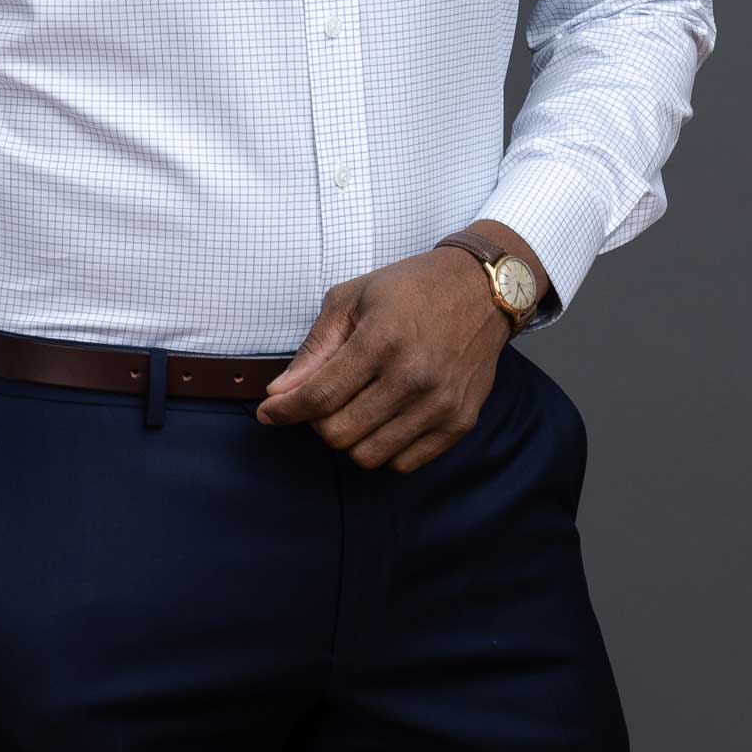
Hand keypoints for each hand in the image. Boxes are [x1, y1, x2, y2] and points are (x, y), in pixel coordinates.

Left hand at [254, 249, 516, 471]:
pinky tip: (384, 419)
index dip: (284, 411)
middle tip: (323, 399)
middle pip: (339, 433)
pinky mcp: (460, 422)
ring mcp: (440, 404)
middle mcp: (413, 377)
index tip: (268, 412)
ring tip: (355, 407)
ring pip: (368, 455)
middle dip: (317, 421)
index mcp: (382, 340)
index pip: (320, 397)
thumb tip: (280, 393)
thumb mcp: (353, 298)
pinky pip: (403, 463)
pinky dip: (383, 449)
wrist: (483, 290)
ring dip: (350, 437)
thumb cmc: (412, 287)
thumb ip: (315, 348)